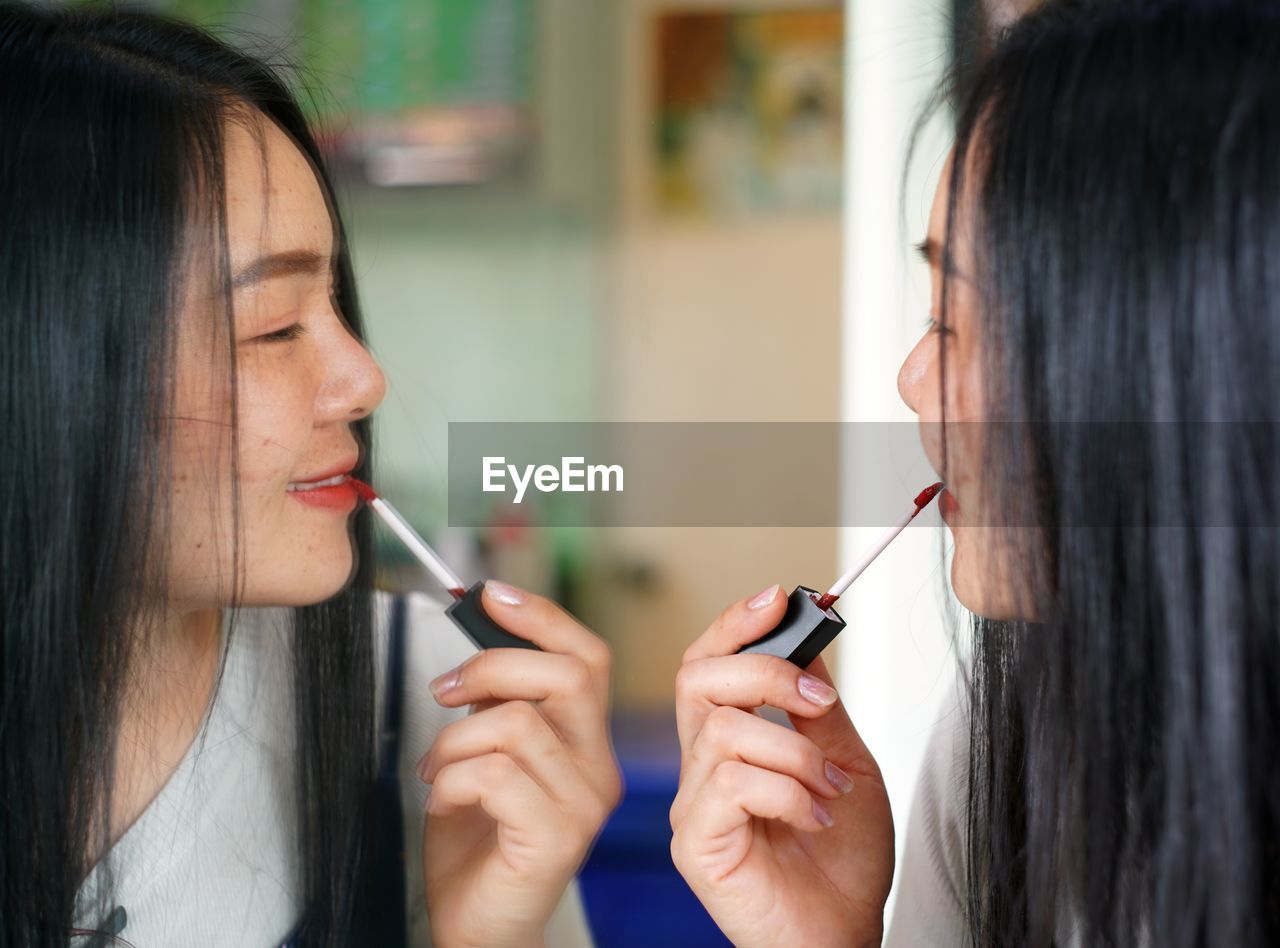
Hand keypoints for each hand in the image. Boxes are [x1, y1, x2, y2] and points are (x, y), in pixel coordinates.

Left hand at [417, 580, 621, 947]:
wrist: (476, 926)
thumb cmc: (479, 845)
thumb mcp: (486, 757)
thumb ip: (497, 707)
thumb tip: (481, 644)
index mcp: (587, 744)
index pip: (587, 658)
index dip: (541, 617)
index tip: (490, 594)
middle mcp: (598, 770)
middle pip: (565, 676)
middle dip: (490, 667)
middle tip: (444, 690)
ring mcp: (583, 805)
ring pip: (518, 724)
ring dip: (454, 739)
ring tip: (434, 767)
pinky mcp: (555, 838)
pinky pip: (495, 774)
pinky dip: (451, 779)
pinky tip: (442, 799)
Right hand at [670, 584, 893, 947]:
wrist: (845, 934)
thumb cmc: (842, 863)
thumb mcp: (846, 762)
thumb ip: (819, 708)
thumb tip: (807, 643)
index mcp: (729, 744)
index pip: (708, 665)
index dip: (734, 625)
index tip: (779, 599)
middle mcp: (701, 769)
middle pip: (697, 680)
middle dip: (765, 674)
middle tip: (820, 703)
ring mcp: (694, 807)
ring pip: (723, 731)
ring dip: (796, 753)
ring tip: (831, 789)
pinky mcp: (697, 845)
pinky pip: (730, 784)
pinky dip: (786, 792)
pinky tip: (814, 817)